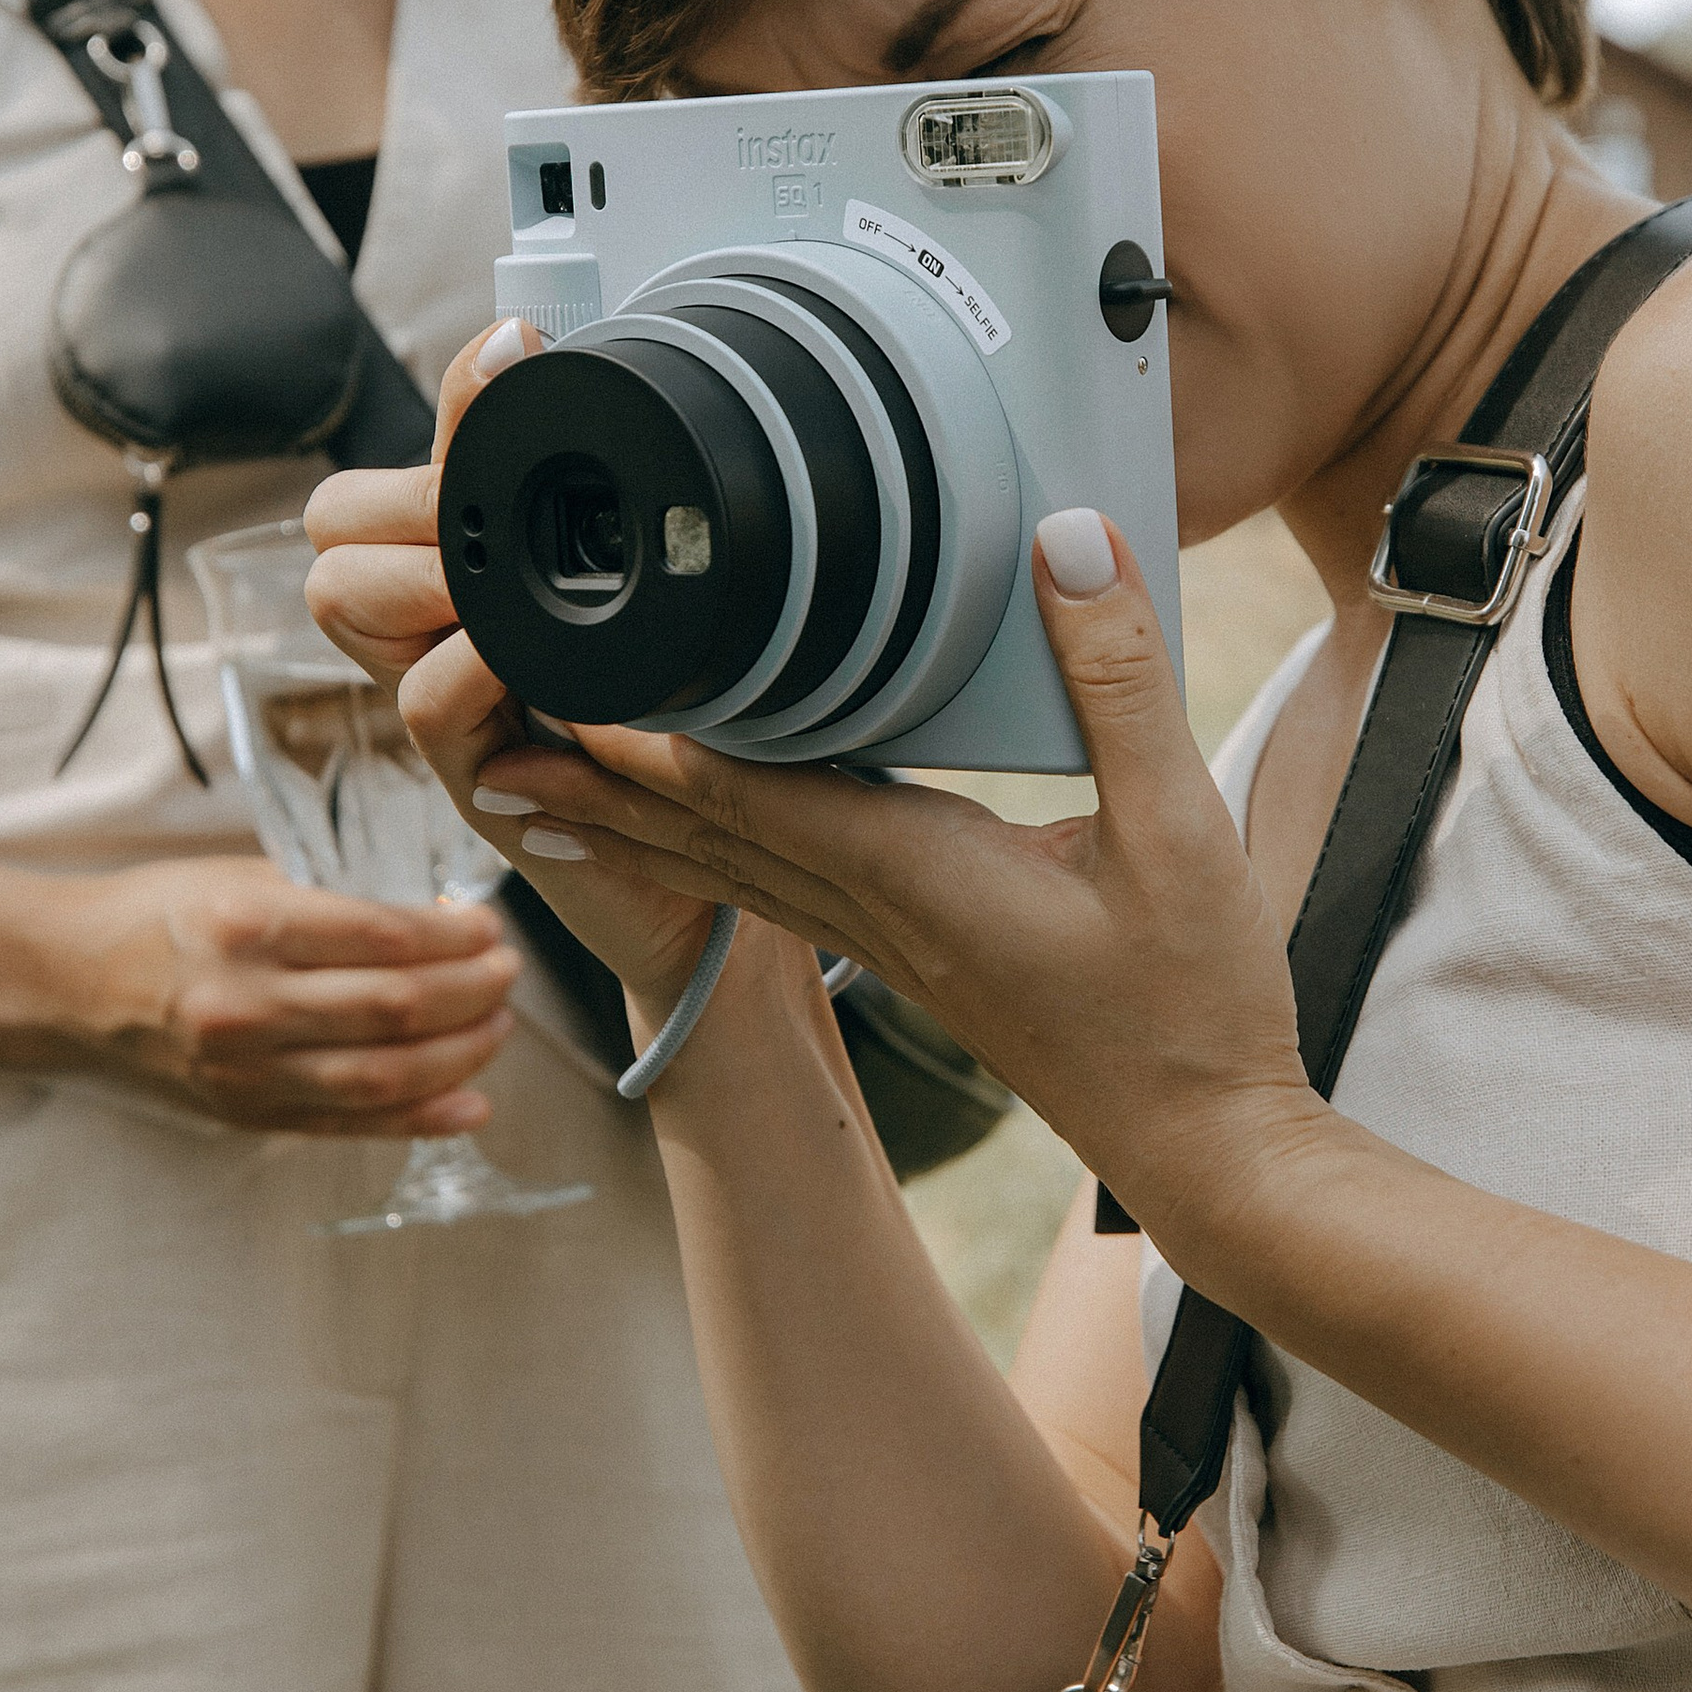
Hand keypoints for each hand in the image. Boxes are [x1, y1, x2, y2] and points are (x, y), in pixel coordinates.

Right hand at [0, 853, 520, 1136]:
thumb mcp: (242, 876)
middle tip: (509, 975)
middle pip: (394, 1010)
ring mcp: (244, 1071)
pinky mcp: (244, 1115)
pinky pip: (349, 1124)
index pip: (383, 937)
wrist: (67, 982)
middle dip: (471, 994)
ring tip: (497, 1028)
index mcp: (247, 926)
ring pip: (382, 1075)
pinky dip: (419, 1118)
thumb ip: (332, 900)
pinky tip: (468, 1102)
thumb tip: (436, 920)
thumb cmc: (161, 914)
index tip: (490, 928)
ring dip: (459, 1055)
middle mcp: (246, 1004)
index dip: (455, 938)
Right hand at [304, 323, 730, 1021]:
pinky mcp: (473, 782)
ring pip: (344, 596)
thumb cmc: (666, 725)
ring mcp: (439, 703)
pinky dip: (472, 667)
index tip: (516, 352)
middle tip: (487, 515)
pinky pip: (429, 705)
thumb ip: (608, 516)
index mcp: (468, 568)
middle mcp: (431, 629)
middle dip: (410, 501)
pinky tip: (527, 661)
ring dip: (424, 575)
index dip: (448, 407)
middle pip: (334, 522)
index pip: (396, 462)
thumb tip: (589, 384)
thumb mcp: (640, 600)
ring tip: (497, 588)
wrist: (696, 868)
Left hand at [432, 512, 1317, 1275]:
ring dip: (626, 817)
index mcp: (910, 873)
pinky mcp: (911, 954)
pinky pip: (774, 885)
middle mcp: (871, 910)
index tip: (560, 669)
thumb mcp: (1178, 827)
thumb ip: (1117, 678)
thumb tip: (1069, 540)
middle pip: (701, 828)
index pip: (743, 788)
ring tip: (528, 779)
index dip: (645, 731)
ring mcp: (884, 942)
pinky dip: (704, 845)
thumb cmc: (1194, 1007)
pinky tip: (683, 828)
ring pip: (725, 862)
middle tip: (482, 723)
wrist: (1210, 1151)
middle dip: (592, 774)